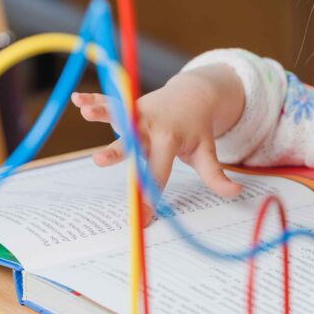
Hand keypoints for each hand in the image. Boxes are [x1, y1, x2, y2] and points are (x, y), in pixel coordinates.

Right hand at [71, 66, 245, 219]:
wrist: (194, 95)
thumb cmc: (197, 130)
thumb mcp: (207, 152)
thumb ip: (215, 175)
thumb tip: (236, 193)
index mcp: (170, 139)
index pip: (158, 173)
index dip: (150, 196)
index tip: (141, 218)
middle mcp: (151, 125)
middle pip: (133, 142)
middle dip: (117, 152)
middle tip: (100, 161)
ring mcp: (138, 113)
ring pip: (119, 113)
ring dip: (102, 111)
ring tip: (85, 110)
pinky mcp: (129, 105)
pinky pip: (110, 100)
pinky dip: (94, 97)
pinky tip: (77, 97)